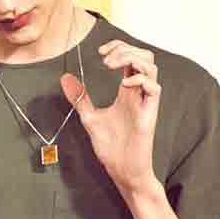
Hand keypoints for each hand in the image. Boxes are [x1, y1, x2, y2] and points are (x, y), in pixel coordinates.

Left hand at [59, 40, 160, 196]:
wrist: (122, 170)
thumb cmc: (112, 148)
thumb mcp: (90, 117)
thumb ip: (80, 98)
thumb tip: (65, 78)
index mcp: (127, 92)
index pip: (130, 58)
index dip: (118, 48)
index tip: (100, 52)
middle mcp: (138, 94)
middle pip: (144, 56)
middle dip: (125, 49)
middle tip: (105, 58)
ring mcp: (145, 103)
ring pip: (152, 67)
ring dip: (132, 59)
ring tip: (111, 66)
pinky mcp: (149, 115)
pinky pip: (154, 88)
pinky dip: (140, 80)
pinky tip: (123, 85)